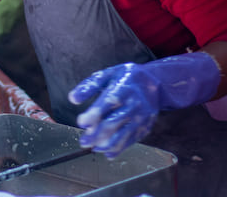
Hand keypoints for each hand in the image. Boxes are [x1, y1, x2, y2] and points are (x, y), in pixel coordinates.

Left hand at [68, 52, 220, 158]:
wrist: (154, 82)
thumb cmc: (124, 78)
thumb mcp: (107, 74)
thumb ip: (89, 86)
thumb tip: (72, 99)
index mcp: (123, 87)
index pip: (107, 102)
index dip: (94, 114)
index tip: (81, 122)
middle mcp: (134, 103)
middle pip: (114, 122)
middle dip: (97, 134)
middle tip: (83, 142)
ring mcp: (141, 117)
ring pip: (123, 135)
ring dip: (107, 145)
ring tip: (93, 148)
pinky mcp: (145, 126)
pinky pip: (131, 140)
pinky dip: (119, 148)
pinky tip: (107, 152)